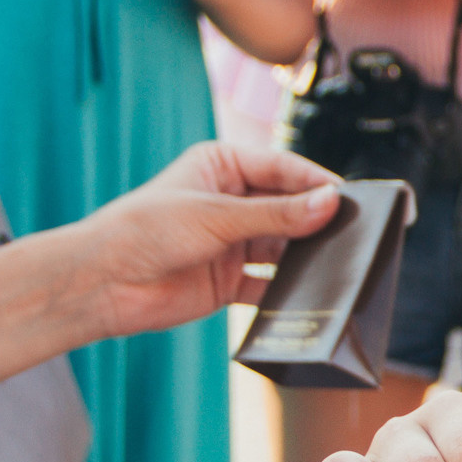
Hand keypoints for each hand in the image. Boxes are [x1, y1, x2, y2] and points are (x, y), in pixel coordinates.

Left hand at [63, 143, 342, 339]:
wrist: (101, 284)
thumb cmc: (145, 231)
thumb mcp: (216, 216)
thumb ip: (275, 214)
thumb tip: (330, 203)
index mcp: (224, 166)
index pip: (284, 169)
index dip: (319, 183)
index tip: (356, 198)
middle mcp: (231, 201)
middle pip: (289, 208)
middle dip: (318, 221)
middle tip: (360, 233)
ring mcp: (231, 242)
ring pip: (284, 247)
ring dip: (307, 257)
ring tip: (342, 264)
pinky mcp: (228, 281)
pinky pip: (269, 284)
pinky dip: (289, 291)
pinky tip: (311, 296)